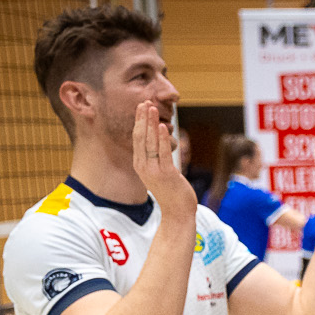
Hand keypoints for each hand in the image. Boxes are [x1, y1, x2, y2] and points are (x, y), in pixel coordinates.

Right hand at [134, 102, 195, 222]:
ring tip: (152, 108)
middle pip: (141, 137)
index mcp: (140, 164)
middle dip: (143, 119)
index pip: (137, 138)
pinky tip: (163, 127)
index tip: (142, 107)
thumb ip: (155, 157)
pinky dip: (162, 139)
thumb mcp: (158, 172)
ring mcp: (153, 170)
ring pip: (150, 142)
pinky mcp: (166, 174)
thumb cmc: (170, 191)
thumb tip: (158, 140)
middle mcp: (143, 166)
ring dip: (151, 124)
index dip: (139, 122)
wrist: (177, 212)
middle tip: (145, 102)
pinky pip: (163, 153)